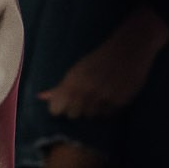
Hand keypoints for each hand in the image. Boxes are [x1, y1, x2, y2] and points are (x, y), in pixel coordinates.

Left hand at [41, 12, 168, 119]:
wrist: (128, 50)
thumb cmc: (98, 60)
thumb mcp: (76, 71)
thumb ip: (59, 87)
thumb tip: (40, 97)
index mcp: (72, 83)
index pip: (56, 110)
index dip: (59, 109)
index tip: (64, 105)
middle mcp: (86, 92)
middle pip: (73, 115)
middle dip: (76, 110)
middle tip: (83, 100)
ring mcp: (104, 98)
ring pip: (91, 116)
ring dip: (92, 110)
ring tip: (98, 97)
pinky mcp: (120, 101)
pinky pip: (107, 115)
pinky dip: (107, 110)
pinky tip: (109, 99)